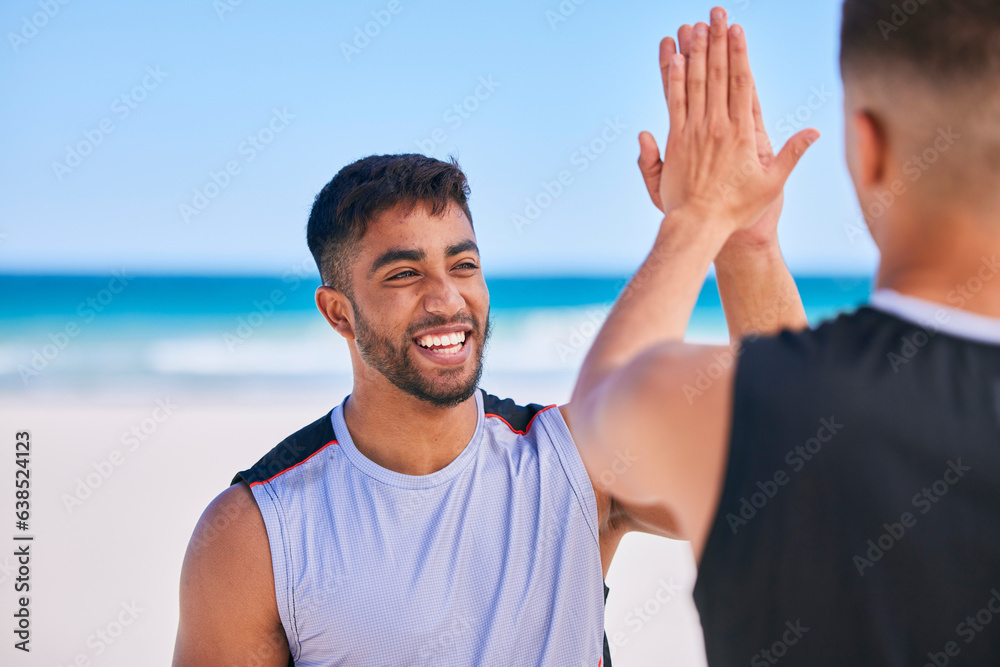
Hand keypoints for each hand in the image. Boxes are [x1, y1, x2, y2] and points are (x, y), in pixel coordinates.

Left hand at [637, 8, 817, 239]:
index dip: (738, 54)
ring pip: (694, 83)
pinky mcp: (676, 141)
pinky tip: (673, 58)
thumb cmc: (737, 210)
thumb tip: (814, 130)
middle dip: (716, 41)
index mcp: (743, 133)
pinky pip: (674, 103)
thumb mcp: (773, 184)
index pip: (741, 84)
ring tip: (694, 25)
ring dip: (694, 52)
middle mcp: (717, 127)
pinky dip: (673, 79)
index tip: (737, 29)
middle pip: (716, 75)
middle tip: (715, 13)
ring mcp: (694, 132)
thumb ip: (792, 154)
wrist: (700, 226)